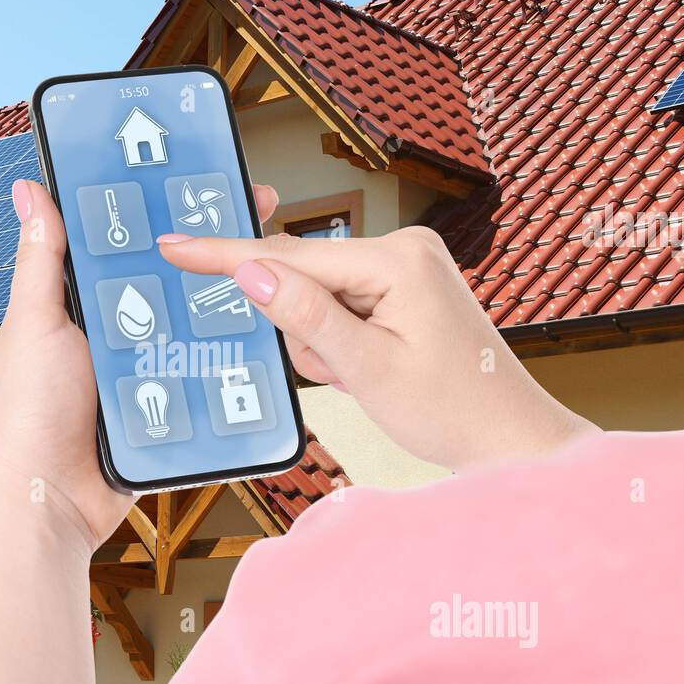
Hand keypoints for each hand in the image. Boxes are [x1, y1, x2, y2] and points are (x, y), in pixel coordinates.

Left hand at [0, 179, 281, 552]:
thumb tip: (29, 190)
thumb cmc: (26, 413)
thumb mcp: (35, 323)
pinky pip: (202, 376)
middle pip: (171, 281)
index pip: (128, 242)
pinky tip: (260, 338)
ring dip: (225, 310)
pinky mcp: (167, 407)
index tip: (200, 180)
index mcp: (80, 304)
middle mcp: (115, 332)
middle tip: (255, 223)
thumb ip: (41, 259)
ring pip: (194, 327)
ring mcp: (144, 369)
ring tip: (268, 275)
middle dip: (210, 256)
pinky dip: (226, 362)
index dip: (162, 212)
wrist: (50, 500)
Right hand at [158, 225, 597, 471]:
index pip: (291, 255)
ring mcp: (407, 267)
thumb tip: (250, 271)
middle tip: (343, 373)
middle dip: (307, 333)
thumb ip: (304, 315)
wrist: (509, 438)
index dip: (224, 256)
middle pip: (306, 278)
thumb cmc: (451, 410)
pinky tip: (372, 371)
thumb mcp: (366, 369)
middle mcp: (404, 249)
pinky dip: (342, 345)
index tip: (174, 245)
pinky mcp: (405, 288)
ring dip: (326, 347)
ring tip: (365, 379)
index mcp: (398, 259)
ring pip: (320, 299)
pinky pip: (343, 307)